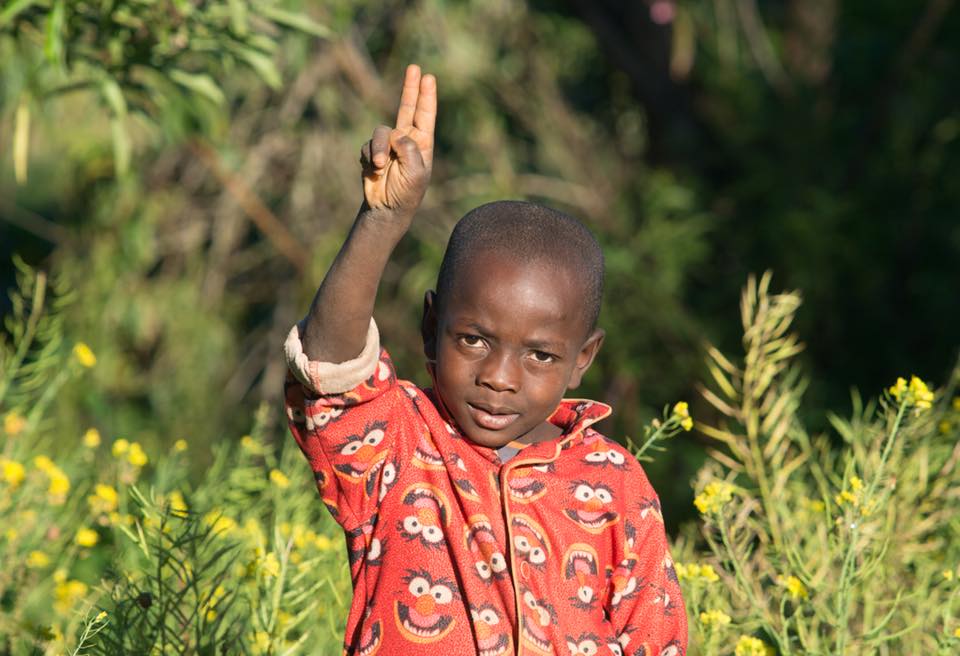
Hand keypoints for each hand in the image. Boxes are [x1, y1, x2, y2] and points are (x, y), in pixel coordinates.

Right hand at [360, 64, 436, 216]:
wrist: (387, 209)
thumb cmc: (407, 192)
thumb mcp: (416, 172)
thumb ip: (409, 148)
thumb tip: (395, 133)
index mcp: (422, 143)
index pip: (425, 115)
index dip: (426, 96)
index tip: (429, 77)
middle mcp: (406, 140)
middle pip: (407, 108)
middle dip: (410, 88)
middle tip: (414, 68)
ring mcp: (388, 145)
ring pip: (380, 132)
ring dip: (378, 149)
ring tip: (380, 166)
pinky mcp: (372, 152)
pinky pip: (367, 146)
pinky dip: (370, 157)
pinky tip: (374, 171)